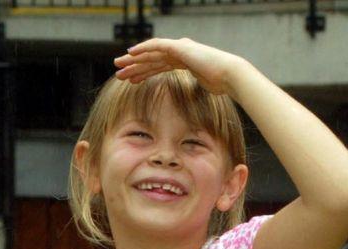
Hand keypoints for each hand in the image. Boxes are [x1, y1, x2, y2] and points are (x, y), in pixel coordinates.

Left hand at [113, 37, 247, 95]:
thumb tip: (188, 103)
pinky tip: (131, 52)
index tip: (131, 80)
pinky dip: (143, 48)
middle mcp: (180, 53)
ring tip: (119, 66)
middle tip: (119, 72)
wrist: (229, 75)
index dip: (144, 73)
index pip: (159, 66)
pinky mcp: (180, 47)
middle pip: (152, 59)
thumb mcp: (201, 87)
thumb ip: (192, 88)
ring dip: (134, 59)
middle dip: (135, 66)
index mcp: (184, 61)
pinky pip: (157, 45)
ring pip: (151, 53)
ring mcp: (180, 48)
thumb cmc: (220, 84)